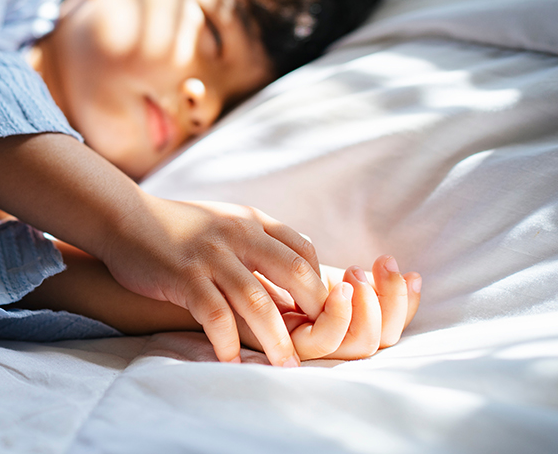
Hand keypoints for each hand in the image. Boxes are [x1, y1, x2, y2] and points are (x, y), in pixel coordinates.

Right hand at [97, 195, 328, 366]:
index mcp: (251, 221)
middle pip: (294, 273)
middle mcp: (237, 234)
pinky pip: (214, 315)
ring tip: (284, 366)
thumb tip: (290, 279)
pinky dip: (227, 341)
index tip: (316, 313)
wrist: (123, 217)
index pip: (303, 250)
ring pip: (257, 302)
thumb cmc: (175, 228)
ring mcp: (210, 255)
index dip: (317, 283)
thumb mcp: (222, 222)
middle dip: (312, 312)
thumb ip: (253, 243)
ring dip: (275, 339)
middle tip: (314, 343)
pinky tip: (231, 360)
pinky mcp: (184, 276)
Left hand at [238, 255, 421, 360]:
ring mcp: (305, 344)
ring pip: (359, 344)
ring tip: (355, 276)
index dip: (404, 301)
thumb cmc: (244, 263)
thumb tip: (404, 272)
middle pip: (381, 338)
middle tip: (379, 266)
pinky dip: (339, 317)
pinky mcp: (283, 342)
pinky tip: (338, 287)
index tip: (407, 270)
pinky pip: (323, 343)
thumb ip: (336, 269)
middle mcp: (323, 338)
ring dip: (368, 308)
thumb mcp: (299, 261)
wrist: (199, 271)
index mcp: (334, 318)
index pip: (387, 321)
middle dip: (390, 302)